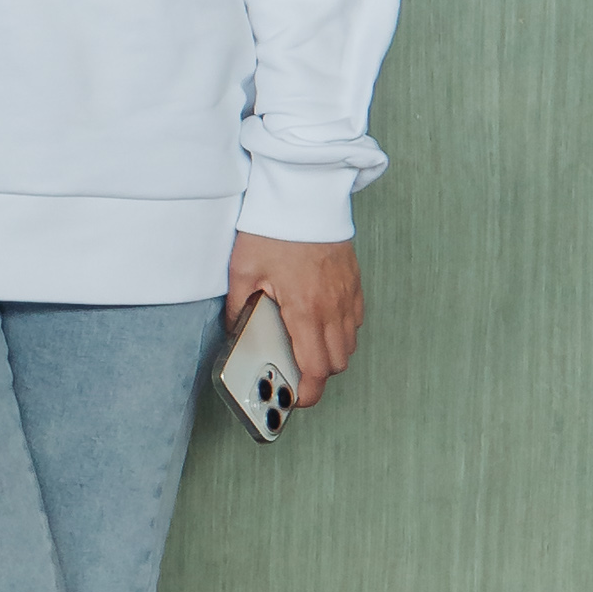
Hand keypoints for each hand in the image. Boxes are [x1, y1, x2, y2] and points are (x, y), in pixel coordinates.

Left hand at [226, 233, 362, 407]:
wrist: (304, 193)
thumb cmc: (274, 228)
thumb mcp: (242, 271)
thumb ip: (239, 308)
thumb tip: (237, 331)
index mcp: (305, 309)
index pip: (316, 368)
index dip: (307, 392)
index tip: (294, 398)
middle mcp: (333, 306)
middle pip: (337, 362)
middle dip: (317, 374)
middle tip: (294, 370)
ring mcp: (348, 294)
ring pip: (349, 342)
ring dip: (330, 352)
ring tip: (304, 345)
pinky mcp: (354, 281)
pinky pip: (355, 319)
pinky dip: (341, 329)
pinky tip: (318, 320)